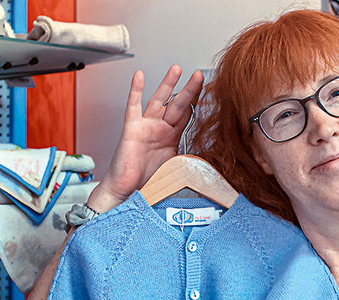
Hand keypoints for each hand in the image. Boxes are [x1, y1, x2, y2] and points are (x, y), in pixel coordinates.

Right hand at [88, 65, 203, 212]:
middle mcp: (160, 129)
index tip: (209, 92)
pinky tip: (140, 75)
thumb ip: (189, 158)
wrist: (129, 192)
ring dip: (168, 84)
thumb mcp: (176, 168)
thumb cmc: (148, 181)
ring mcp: (146, 127)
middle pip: (177, 104)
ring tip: (177, 69)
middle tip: (199, 75)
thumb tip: (208, 163)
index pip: (187, 116)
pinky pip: (134, 106)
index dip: (197, 104)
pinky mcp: (132, 129)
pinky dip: (135, 90)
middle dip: (189, 90)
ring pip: (159, 100)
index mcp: (172, 138)